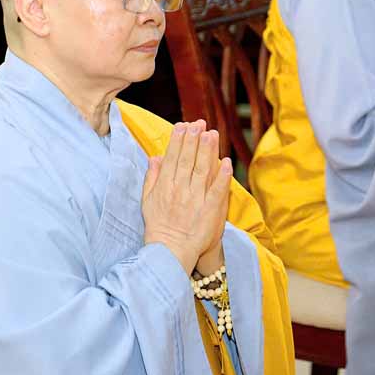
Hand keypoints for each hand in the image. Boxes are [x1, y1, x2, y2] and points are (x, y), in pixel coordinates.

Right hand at [141, 120, 233, 273]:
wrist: (170, 252)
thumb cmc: (159, 226)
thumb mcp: (147, 201)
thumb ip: (151, 178)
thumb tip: (155, 157)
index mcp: (164, 186)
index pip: (172, 158)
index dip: (178, 140)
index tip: (183, 125)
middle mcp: (179, 190)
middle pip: (187, 160)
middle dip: (193, 139)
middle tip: (199, 122)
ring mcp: (195, 199)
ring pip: (201, 170)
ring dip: (207, 151)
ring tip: (211, 133)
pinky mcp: (209, 210)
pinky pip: (217, 190)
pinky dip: (222, 175)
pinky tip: (227, 161)